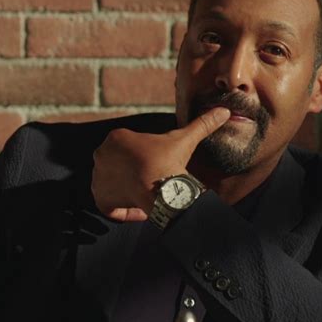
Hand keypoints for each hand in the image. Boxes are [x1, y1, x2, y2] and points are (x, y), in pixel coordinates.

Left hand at [91, 107, 230, 221]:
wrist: (161, 189)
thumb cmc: (168, 162)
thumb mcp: (185, 139)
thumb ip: (202, 124)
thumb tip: (224, 111)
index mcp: (116, 138)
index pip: (129, 150)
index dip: (145, 160)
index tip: (158, 168)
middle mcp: (101, 156)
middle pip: (120, 168)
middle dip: (134, 176)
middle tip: (153, 183)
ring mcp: (98, 178)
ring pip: (113, 186)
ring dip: (128, 192)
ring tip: (147, 196)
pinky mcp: (101, 199)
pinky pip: (110, 206)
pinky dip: (122, 210)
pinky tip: (139, 211)